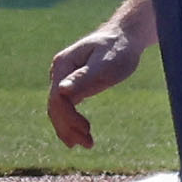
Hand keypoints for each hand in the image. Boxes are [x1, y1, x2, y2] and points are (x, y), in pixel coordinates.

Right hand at [47, 21, 143, 151]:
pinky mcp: (72, 84)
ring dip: (68, 129)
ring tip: (86, 144)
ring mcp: (64, 78)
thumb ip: (83, 78)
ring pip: (58, 109)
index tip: (87, 130)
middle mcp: (59, 72)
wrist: (125, 37)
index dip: (69, 117)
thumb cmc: (118, 49)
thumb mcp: (105, 64)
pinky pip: (66, 107)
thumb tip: (61, 92)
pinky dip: (71, 123)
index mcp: (63, 65)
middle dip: (68, 127)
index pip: (57, 98)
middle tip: (88, 144)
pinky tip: (79, 136)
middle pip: (55, 106)